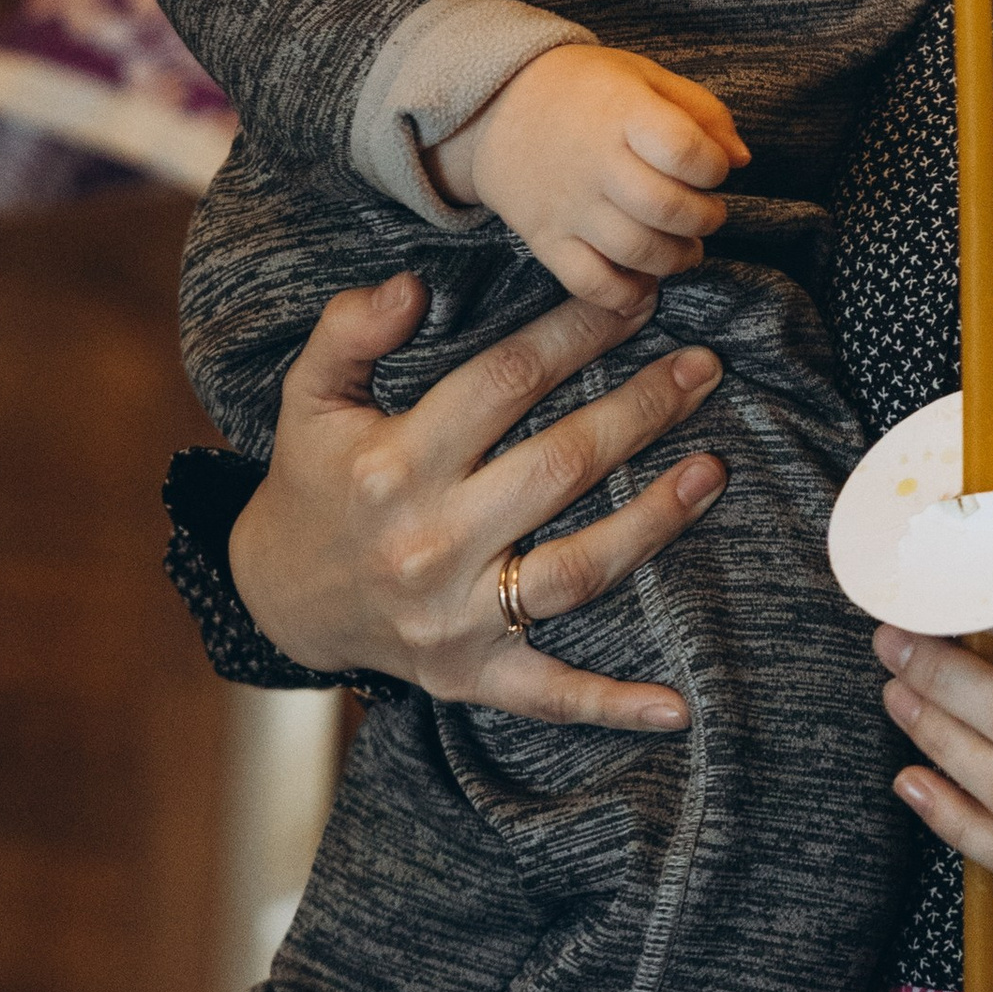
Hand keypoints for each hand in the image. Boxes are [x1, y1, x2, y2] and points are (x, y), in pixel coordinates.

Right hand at [229, 270, 728, 726]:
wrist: (278, 599)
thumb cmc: (315, 479)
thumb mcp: (310, 396)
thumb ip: (350, 330)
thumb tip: (415, 286)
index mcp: (393, 465)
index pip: (506, 381)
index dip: (578, 332)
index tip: (640, 300)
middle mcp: (427, 543)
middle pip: (559, 467)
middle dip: (641, 411)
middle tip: (703, 367)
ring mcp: (453, 618)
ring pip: (576, 569)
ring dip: (655, 521)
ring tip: (714, 470)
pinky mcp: (469, 676)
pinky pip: (550, 694)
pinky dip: (613, 706)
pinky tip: (679, 705)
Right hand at [433, 44, 747, 308]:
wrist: (497, 106)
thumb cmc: (585, 91)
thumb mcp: (644, 77)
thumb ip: (701, 111)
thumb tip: (741, 159)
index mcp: (622, 112)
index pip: (685, 151)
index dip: (714, 167)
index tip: (713, 168)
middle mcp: (594, 162)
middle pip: (665, 208)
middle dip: (705, 218)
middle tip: (707, 214)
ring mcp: (567, 205)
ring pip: (636, 251)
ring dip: (677, 258)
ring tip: (686, 247)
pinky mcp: (545, 239)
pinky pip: (589, 284)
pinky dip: (626, 294)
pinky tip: (645, 281)